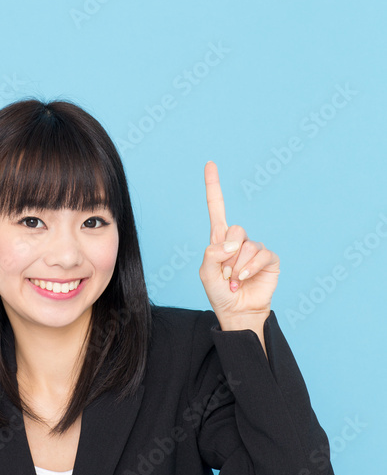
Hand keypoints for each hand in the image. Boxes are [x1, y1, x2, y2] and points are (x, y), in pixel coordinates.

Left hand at [199, 161, 279, 321]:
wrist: (238, 311)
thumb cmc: (220, 293)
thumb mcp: (206, 273)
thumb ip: (212, 254)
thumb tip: (232, 242)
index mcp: (219, 239)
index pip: (216, 208)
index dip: (213, 186)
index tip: (210, 163)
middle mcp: (238, 240)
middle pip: (235, 229)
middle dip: (228, 255)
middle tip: (226, 273)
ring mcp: (255, 249)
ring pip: (246, 244)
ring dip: (238, 266)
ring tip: (235, 280)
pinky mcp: (269, 259)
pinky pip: (261, 254)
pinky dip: (250, 267)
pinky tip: (245, 278)